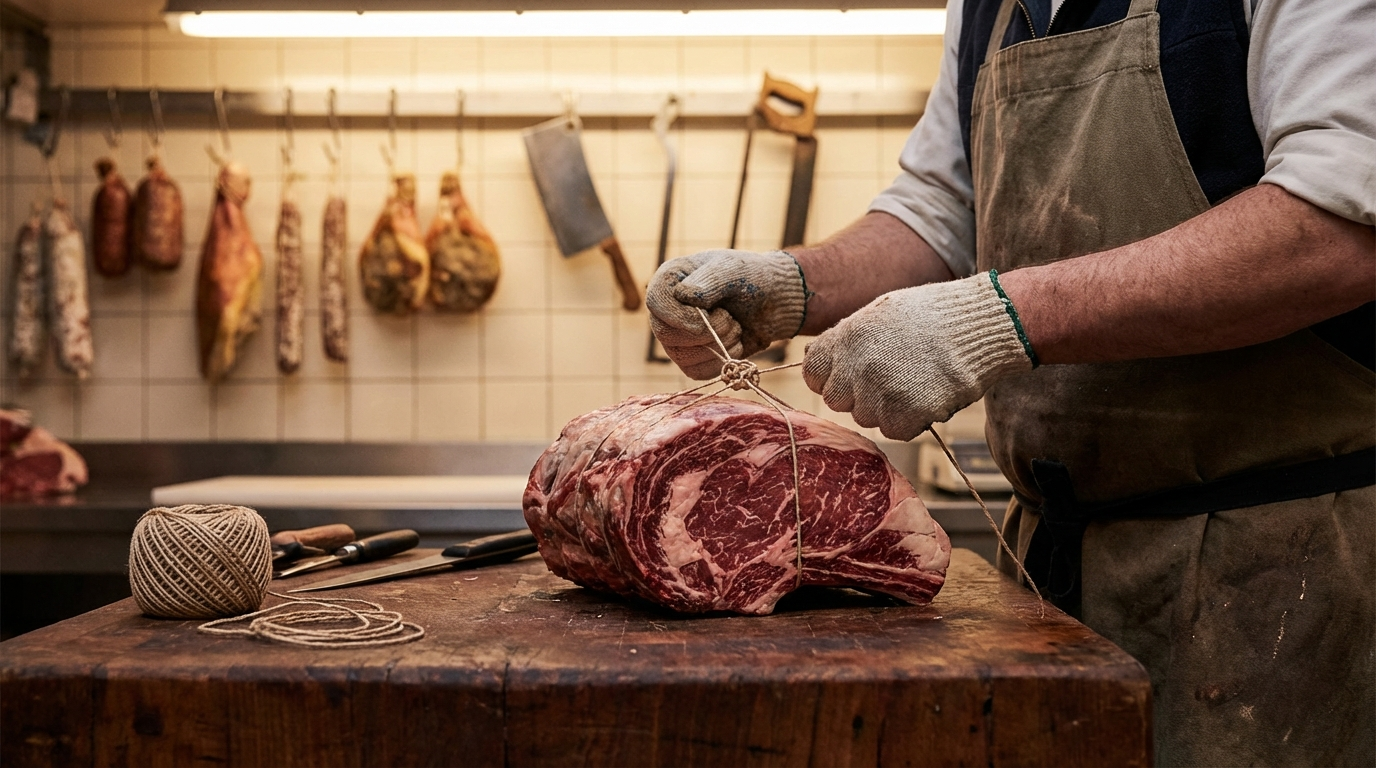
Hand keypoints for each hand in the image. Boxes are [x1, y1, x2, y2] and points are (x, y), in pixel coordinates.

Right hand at [647, 249, 808, 378]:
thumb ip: (710, 279)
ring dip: (718, 346)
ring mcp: (676, 338)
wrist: (773, 301)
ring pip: (682, 357)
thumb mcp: (734, 270)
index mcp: (670, 281)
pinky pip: (695, 372)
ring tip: (735, 328)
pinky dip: (720, 363)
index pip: (656, 303)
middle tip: (731, 319)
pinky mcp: (691, 359)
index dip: (683, 315)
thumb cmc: (751, 278)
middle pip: (667, 334)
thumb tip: (684, 295)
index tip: (714, 313)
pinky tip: (734, 344)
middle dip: (708, 332)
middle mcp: (667, 310)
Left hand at [802, 271, 1034, 439]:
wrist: (983, 325)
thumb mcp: (881, 312)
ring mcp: (882, 390)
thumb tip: (812, 357)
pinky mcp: (907, 412)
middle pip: (837, 401)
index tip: (851, 376)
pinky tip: (927, 396)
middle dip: (859, 395)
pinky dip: (910, 421)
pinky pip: (894, 430)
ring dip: (886, 408)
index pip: (813, 373)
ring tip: (915, 381)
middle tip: (891, 378)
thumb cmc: (933, 316)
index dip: (831, 378)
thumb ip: (846, 338)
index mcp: (848, 336)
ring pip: (866, 417)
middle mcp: (858, 364)